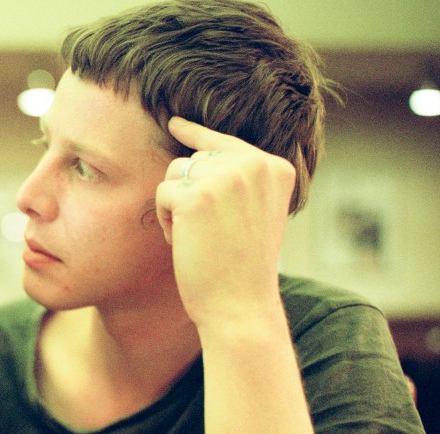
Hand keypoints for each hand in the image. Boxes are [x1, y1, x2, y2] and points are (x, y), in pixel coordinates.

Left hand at [155, 117, 295, 333]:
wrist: (240, 303)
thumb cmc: (242, 267)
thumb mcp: (256, 213)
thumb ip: (240, 182)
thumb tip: (198, 153)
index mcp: (275, 168)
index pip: (226, 141)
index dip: (196, 133)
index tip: (175, 123)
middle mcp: (254, 165)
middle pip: (196, 157)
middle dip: (188, 192)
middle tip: (206, 231)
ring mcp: (226, 177)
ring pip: (175, 172)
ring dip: (175, 205)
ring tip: (197, 237)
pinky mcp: (196, 195)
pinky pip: (163, 192)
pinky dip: (165, 220)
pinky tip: (186, 242)